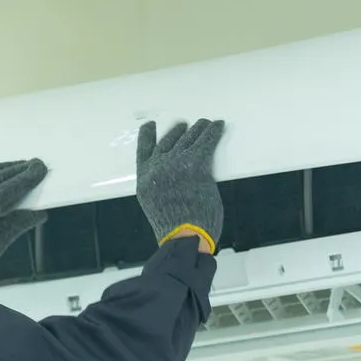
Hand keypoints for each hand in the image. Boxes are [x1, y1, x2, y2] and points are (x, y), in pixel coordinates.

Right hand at [135, 119, 224, 249]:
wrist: (184, 237)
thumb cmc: (174, 230)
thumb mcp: (156, 206)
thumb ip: (161, 188)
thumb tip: (175, 180)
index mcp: (144, 178)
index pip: (143, 150)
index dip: (147, 136)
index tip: (150, 126)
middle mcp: (157, 167)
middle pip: (169, 142)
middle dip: (179, 132)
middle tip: (186, 125)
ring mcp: (175, 164)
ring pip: (188, 139)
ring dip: (198, 129)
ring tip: (204, 123)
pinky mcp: (195, 164)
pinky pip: (206, 142)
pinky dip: (213, 132)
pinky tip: (217, 126)